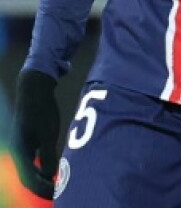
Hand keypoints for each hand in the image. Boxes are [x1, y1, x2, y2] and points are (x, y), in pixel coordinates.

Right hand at [12, 69, 59, 198]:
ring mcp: (22, 146)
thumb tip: (49, 176)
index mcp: (20, 151)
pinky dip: (41, 169)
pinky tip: (53, 170)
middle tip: (57, 193)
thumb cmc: (42, 110)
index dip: (41, 189)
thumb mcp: (48, 133)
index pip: (29, 179)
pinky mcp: (27, 141)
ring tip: (56, 185)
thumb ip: (48, 155)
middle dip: (41, 187)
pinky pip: (32, 161)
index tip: (55, 194)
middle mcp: (18, 151)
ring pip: (29, 170)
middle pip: (27, 177)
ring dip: (41, 179)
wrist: (34, 90)